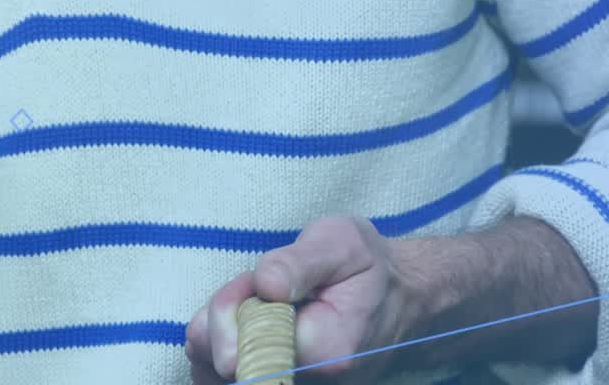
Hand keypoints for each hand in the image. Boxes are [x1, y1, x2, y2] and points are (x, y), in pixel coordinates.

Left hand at [184, 216, 426, 383]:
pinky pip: (227, 379)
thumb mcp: (338, 244)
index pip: (248, 344)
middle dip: (221, 319)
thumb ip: (297, 264)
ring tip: (258, 304)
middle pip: (223, 366)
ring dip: (220, 332)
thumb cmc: (365, 267)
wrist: (398, 298)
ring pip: (217, 375)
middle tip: (255, 288)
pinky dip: (223, 349)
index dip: (232, 307)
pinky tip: (247, 324)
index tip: (254, 281)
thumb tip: (266, 286)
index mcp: (328, 351)